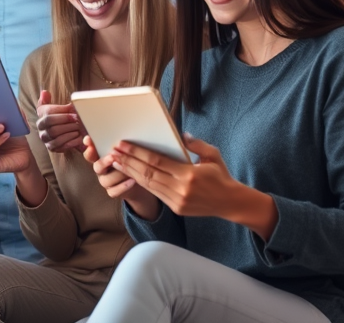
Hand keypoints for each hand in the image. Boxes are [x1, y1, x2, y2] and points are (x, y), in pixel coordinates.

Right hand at [37, 90, 85, 152]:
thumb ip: (49, 99)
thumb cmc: (61, 117)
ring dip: (68, 130)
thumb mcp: (56, 107)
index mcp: (41, 115)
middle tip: (77, 119)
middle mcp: (40, 127)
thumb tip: (44, 92)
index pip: (48, 112)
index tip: (72, 109)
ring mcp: (45, 138)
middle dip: (65, 120)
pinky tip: (79, 137)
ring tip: (78, 128)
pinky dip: (70, 141)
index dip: (61, 110)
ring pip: (54, 134)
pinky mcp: (51, 147)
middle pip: (50, 123)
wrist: (65, 132)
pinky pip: (59, 145)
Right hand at [83, 135, 157, 218]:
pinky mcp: (112, 192)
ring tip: (129, 171)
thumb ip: (122, 146)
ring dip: (118, 175)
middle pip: (96, 166)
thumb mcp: (127, 153)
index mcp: (101, 157)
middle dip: (103, 161)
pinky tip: (132, 181)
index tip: (89, 139)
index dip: (88, 146)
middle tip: (112, 156)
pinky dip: (123, 187)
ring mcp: (106, 181)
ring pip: (105, 180)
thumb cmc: (132, 162)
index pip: (90, 152)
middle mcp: (101, 170)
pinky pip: (113, 192)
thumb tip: (123, 137)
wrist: (140, 182)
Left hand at [110, 135, 276, 238]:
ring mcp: (178, 200)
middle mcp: (181, 189)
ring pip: (148, 184)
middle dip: (127, 161)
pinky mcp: (177, 208)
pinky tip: (130, 174)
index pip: (156, 161)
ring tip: (116, 162)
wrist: (231, 203)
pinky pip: (155, 193)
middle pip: (147, 173)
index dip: (137, 152)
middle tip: (112, 151)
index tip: (122, 144)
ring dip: (129, 172)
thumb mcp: (213, 155)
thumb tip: (181, 135)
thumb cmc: (221, 175)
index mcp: (189, 174)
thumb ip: (196, 144)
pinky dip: (141, 183)